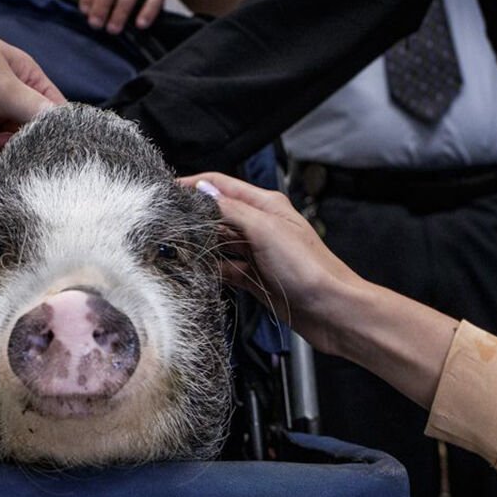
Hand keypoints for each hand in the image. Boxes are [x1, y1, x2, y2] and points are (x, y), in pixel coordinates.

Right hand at [185, 171, 457, 408]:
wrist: (333, 311)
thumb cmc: (309, 269)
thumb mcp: (265, 230)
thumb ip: (231, 210)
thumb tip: (202, 191)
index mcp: (266, 206)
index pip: (221, 186)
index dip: (193, 186)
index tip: (165, 192)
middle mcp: (261, 226)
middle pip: (218, 214)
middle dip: (192, 218)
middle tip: (163, 225)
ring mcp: (258, 253)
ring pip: (219, 243)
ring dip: (200, 245)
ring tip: (173, 248)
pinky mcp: (257, 279)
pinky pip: (227, 269)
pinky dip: (212, 270)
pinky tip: (196, 271)